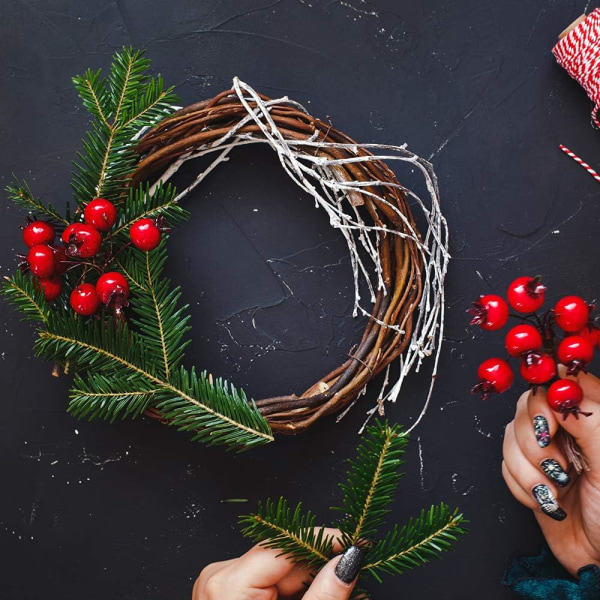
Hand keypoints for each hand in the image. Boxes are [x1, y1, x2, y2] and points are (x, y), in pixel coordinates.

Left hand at [193, 529, 362, 598]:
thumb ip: (324, 596)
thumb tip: (348, 562)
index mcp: (228, 582)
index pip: (285, 545)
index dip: (324, 540)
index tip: (357, 542)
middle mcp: (220, 575)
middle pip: (284, 559)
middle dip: (323, 568)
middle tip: (357, 579)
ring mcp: (221, 583)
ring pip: (280, 570)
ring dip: (313, 580)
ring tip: (344, 591)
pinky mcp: (228, 591)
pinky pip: (269, 583)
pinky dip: (296, 591)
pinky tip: (319, 595)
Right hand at [502, 369, 599, 574]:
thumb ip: (588, 418)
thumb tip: (559, 381)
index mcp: (593, 413)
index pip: (558, 381)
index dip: (546, 399)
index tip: (551, 426)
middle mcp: (566, 426)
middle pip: (526, 406)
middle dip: (535, 444)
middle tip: (560, 468)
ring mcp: (545, 449)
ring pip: (510, 436)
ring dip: (530, 472)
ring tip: (557, 491)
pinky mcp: (527, 472)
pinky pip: (504, 465)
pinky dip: (522, 487)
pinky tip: (547, 501)